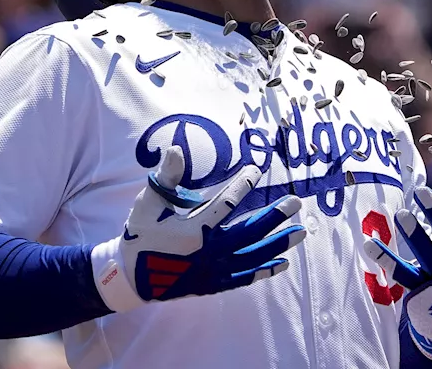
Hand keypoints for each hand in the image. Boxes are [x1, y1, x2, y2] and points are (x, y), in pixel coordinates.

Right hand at [91, 146, 305, 310]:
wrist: (130, 278)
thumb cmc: (140, 235)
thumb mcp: (148, 204)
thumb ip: (166, 177)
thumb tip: (176, 148)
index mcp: (191, 231)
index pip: (224, 204)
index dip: (242, 185)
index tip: (256, 170)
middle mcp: (207, 253)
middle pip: (248, 232)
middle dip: (274, 217)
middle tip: (295, 202)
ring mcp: (212, 270)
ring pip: (253, 256)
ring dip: (278, 243)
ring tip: (301, 232)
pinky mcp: (213, 283)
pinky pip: (245, 277)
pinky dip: (264, 270)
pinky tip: (283, 263)